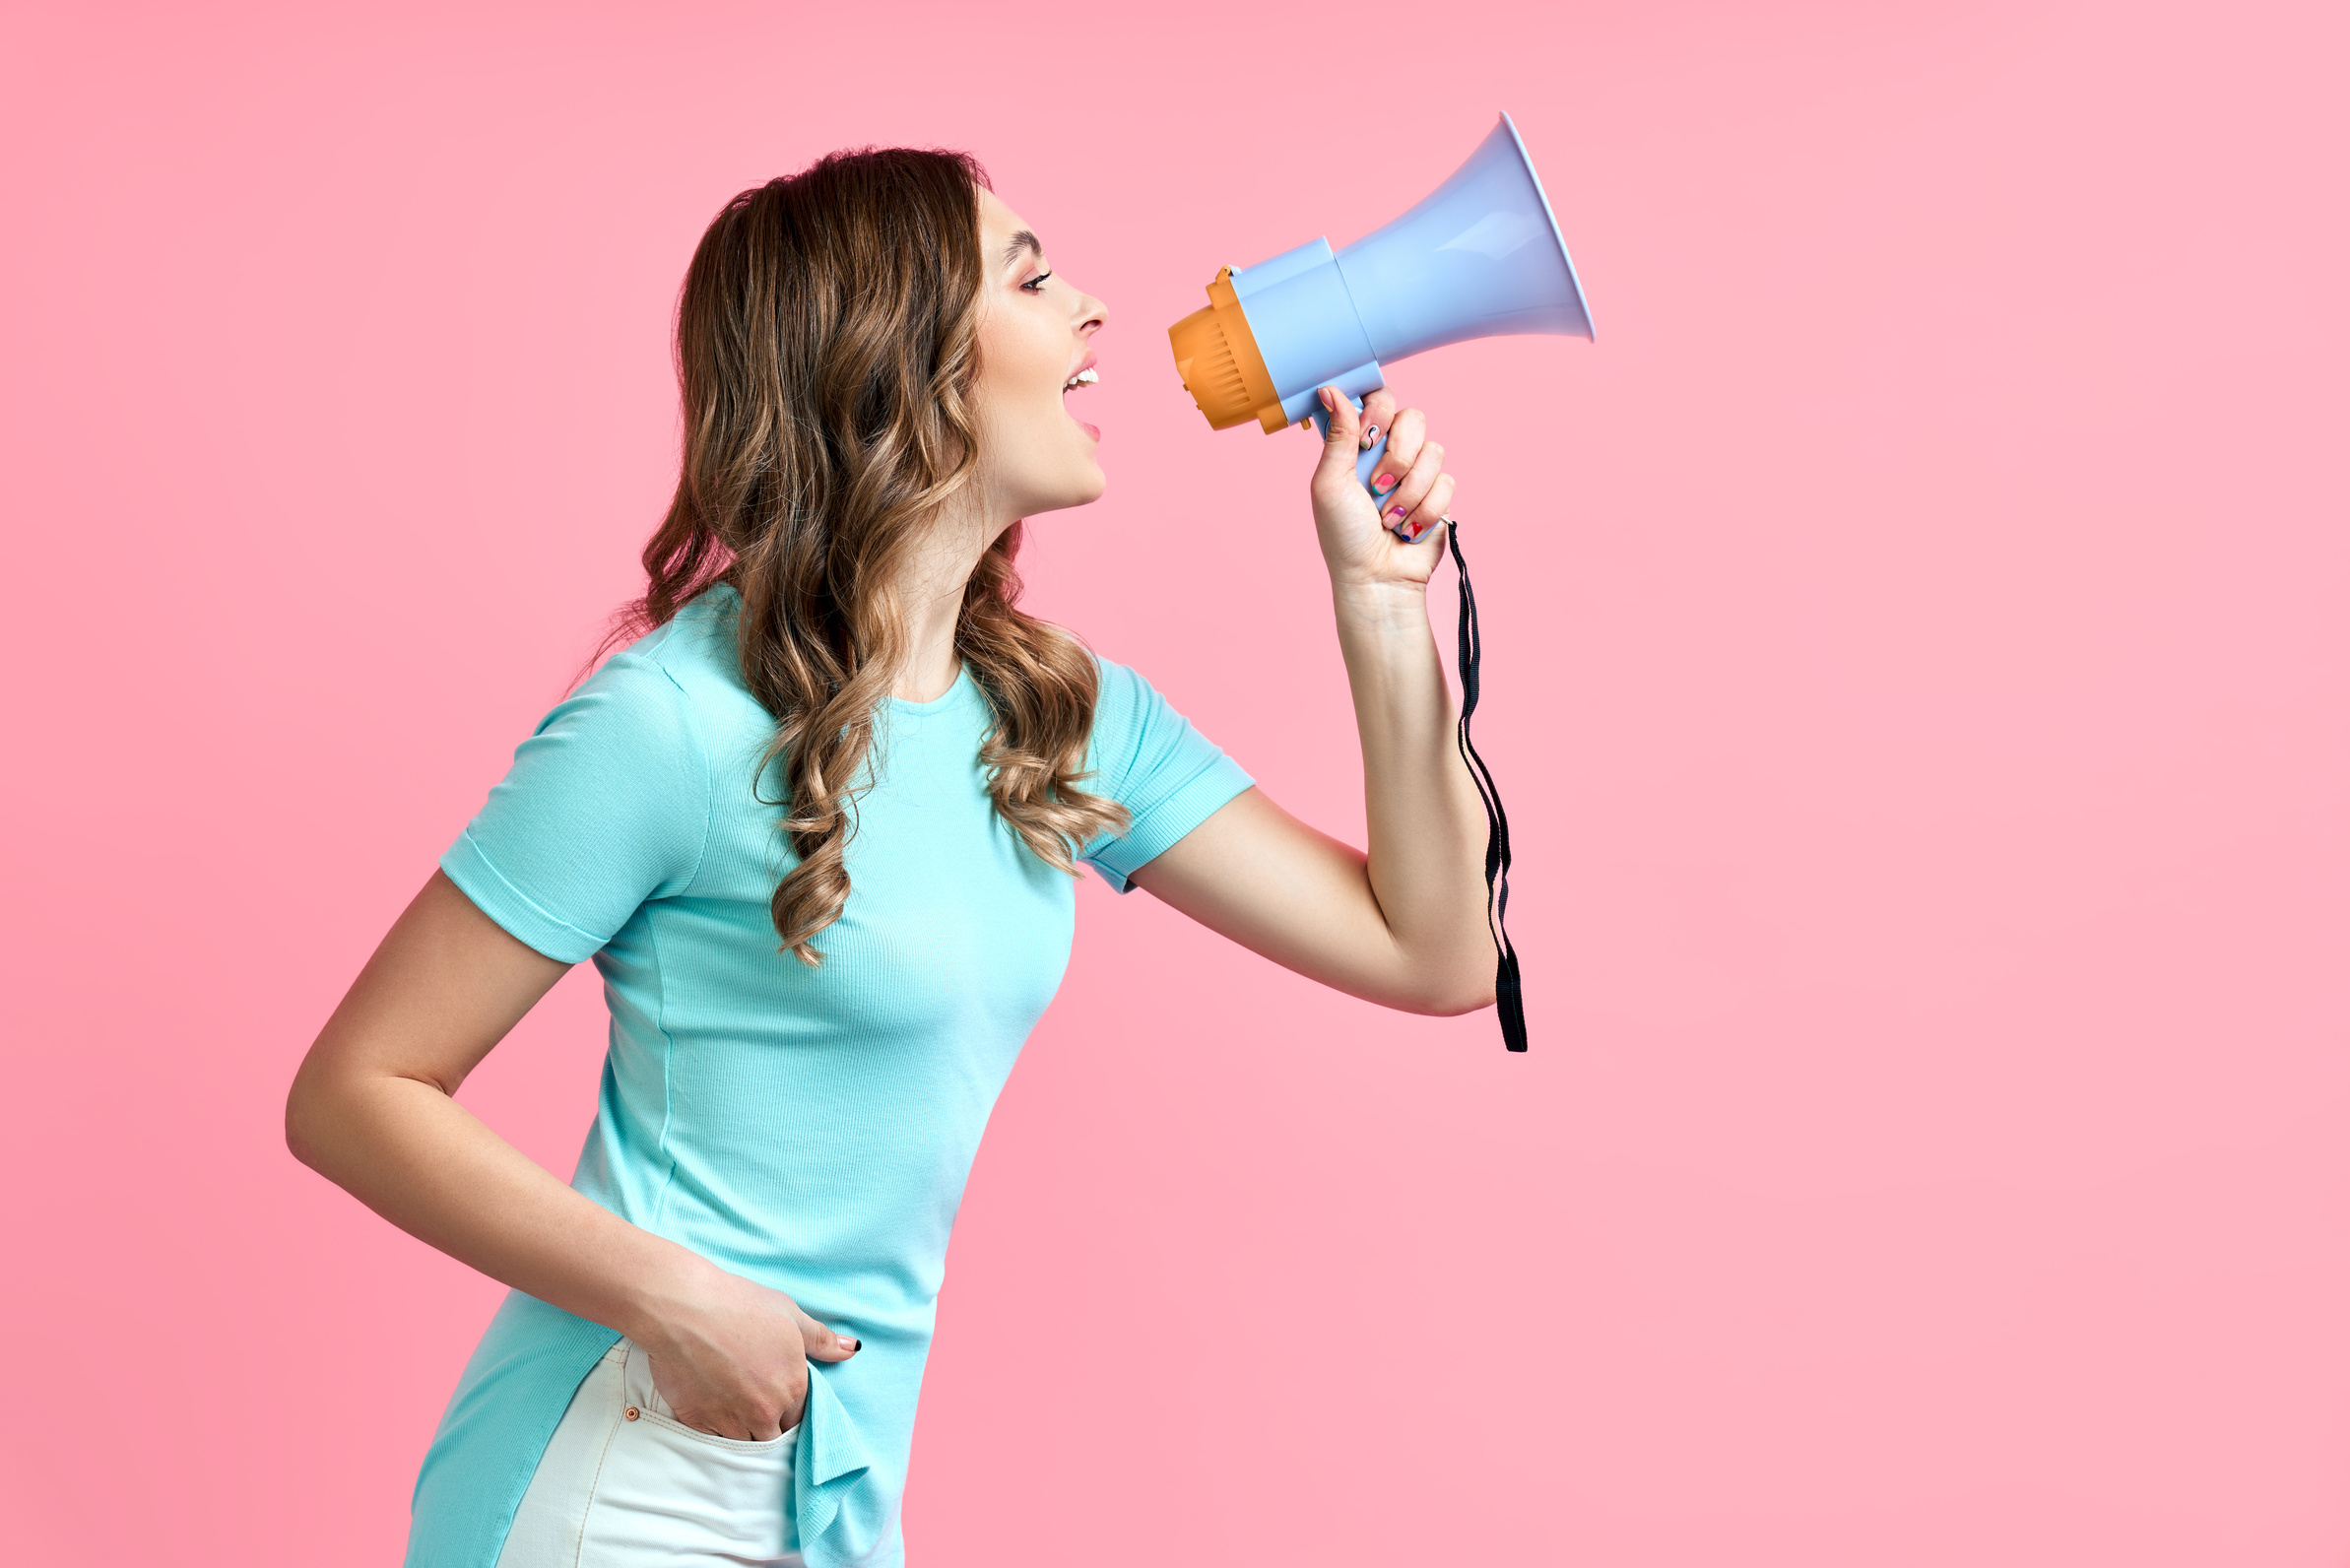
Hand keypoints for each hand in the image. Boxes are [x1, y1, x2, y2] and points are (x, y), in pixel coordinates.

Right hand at [634, 1267, 860, 1439]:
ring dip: (745, 1433)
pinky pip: (714, 1441)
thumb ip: (821, 1340)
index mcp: (792, 1387)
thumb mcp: (789, 1315)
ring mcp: (730, 1420)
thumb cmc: (738, 1304)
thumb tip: (853, 1349)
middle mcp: (765, 1411)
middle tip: (756, 1404)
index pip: (801, 1417)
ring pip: (746, 1444)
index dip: (791, 1408)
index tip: (779, 1398)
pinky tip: (712, 1409)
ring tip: (735, 1409)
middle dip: (770, 1425)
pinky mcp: (697, 1422)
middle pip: (775, 1436)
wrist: (682, 1308)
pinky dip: (716, 1432)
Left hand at [1308, 385, 1453, 591]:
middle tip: (1376, 485)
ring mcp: (1417, 473)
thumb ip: (1337, 434)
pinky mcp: (1439, 495)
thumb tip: (1330, 389)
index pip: (1380, 399)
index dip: (1379, 412)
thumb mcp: (1330, 483)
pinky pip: (1446, 482)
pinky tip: (1406, 529)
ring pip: (1434, 452)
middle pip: (1414, 417)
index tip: (1366, 440)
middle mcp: (1390, 453)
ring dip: (1408, 492)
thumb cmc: (1344, 536)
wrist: (1376, 578)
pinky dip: (1423, 511)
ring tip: (1388, 518)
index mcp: (1360, 445)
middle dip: (1397, 455)